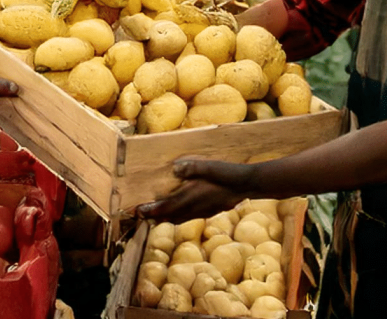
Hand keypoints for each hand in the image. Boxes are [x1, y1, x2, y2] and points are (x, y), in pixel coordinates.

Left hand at [135, 157, 254, 222]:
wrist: (248, 184)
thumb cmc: (228, 174)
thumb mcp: (211, 166)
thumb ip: (193, 168)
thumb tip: (175, 168)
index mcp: (192, 197)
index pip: (166, 207)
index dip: (151, 210)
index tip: (137, 212)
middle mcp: (195, 208)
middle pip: (170, 216)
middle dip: (154, 216)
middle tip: (141, 214)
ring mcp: (203, 211)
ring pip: (179, 218)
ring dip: (165, 217)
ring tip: (155, 214)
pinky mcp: (210, 210)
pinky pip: (188, 217)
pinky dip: (177, 216)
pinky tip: (178, 211)